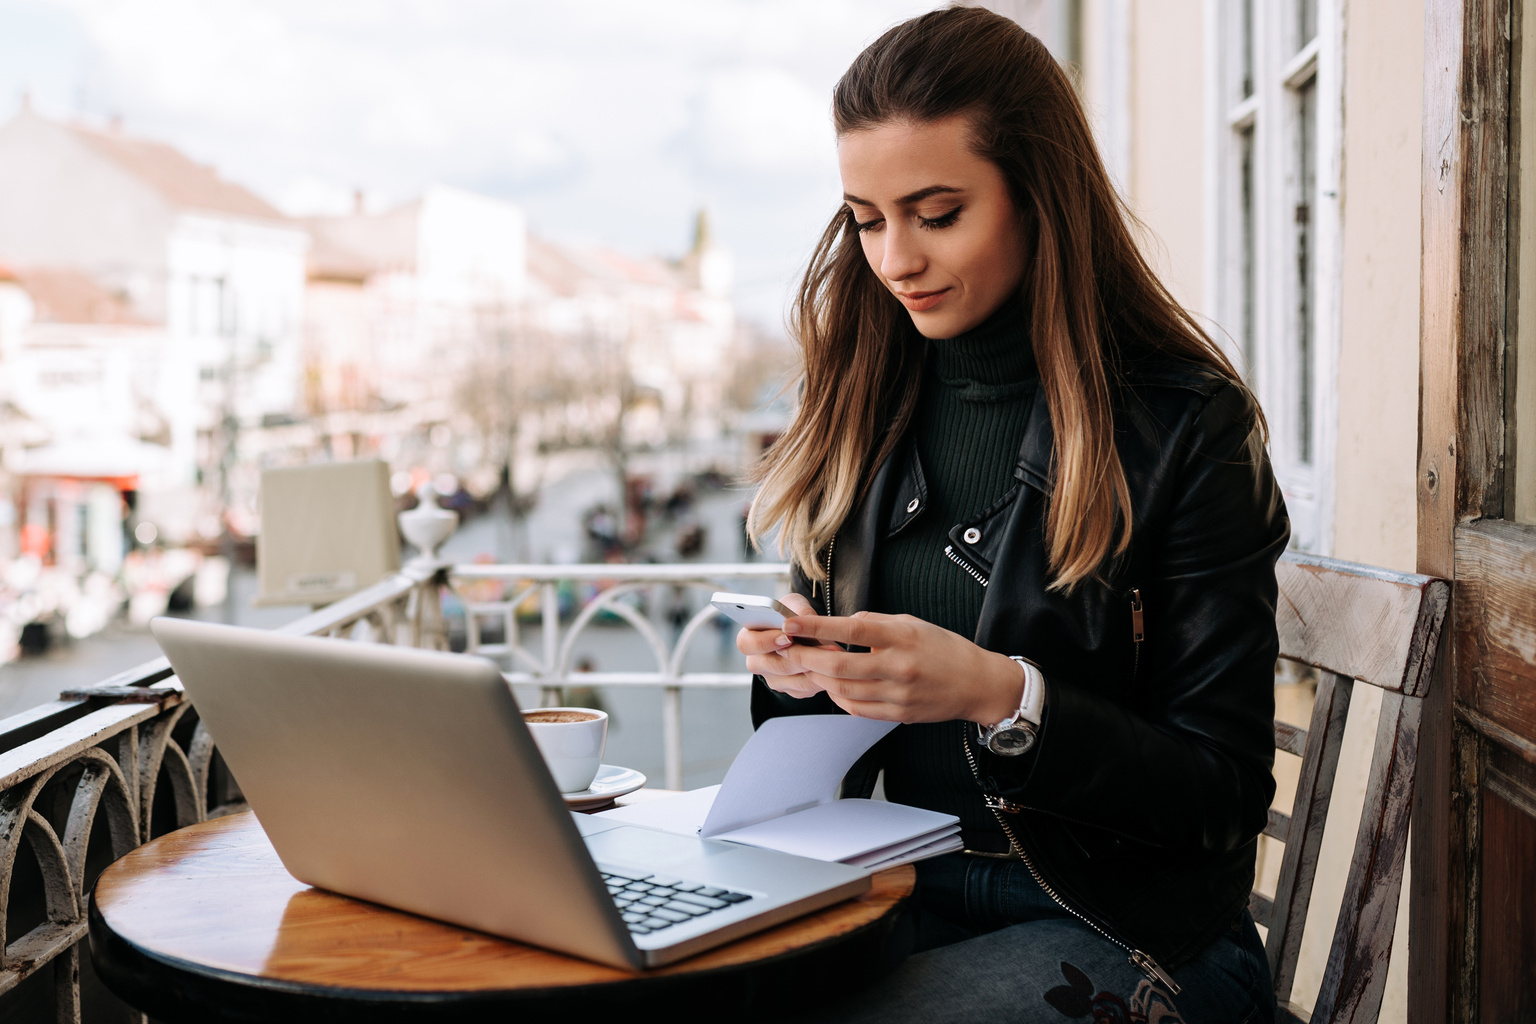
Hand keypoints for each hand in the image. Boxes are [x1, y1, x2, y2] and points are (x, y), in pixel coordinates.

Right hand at [736, 593, 841, 699]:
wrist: (805, 632)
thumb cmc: (792, 616)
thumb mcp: (793, 604)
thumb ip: (796, 608)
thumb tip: (804, 618)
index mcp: (749, 638)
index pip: (747, 644)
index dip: (765, 642)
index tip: (787, 637)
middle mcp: (757, 661)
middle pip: (772, 666)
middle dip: (796, 657)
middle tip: (816, 647)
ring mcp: (773, 679)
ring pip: (791, 681)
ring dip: (813, 668)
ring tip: (833, 653)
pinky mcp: (790, 690)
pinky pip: (804, 690)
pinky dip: (819, 679)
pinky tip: (832, 667)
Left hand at [777, 611, 1026, 724]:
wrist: (977, 683)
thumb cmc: (944, 649)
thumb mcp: (912, 623)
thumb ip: (876, 622)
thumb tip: (842, 622)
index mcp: (901, 636)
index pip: (850, 629)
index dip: (815, 627)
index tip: (790, 623)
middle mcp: (898, 666)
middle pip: (838, 665)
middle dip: (806, 658)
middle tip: (787, 650)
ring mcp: (898, 694)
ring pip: (843, 690)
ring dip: (819, 679)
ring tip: (807, 668)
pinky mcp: (898, 714)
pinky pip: (857, 709)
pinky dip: (838, 698)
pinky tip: (832, 687)